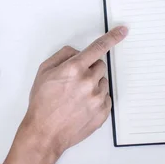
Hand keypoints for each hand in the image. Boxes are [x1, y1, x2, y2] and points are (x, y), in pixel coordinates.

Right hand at [20, 26, 127, 158]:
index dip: (112, 37)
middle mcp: (88, 82)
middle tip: (74, 81)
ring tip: (75, 97)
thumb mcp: (44, 72)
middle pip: (100, 65)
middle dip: (89, 69)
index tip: (122, 31)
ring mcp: (97, 98)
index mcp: (74, 68)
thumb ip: (62, 56)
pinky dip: (96, 99)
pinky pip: (105, 98)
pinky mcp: (102, 112)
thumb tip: (76, 52)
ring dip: (93, 85)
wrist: (45, 132)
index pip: (98, 47)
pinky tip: (81, 106)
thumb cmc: (42, 104)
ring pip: (103, 82)